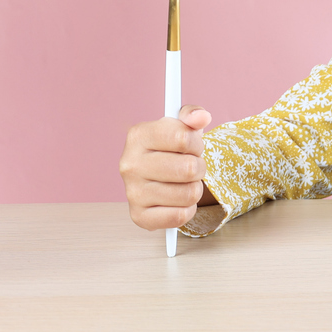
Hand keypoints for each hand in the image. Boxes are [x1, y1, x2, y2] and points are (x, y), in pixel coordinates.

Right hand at [120, 104, 212, 230]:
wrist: (155, 178)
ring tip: (184, 183)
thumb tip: (201, 117)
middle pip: (189, 168)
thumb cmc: (171, 149)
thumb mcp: (182, 125)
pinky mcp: (139, 216)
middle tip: (191, 167)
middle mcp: (130, 164)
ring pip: (189, 193)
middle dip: (199, 167)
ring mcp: (132, 192)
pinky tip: (177, 200)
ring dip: (194, 189)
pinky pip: (180, 215)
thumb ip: (193, 115)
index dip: (197, 143)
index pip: (184, 138)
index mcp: (138, 136)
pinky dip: (187, 209)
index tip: (192, 146)